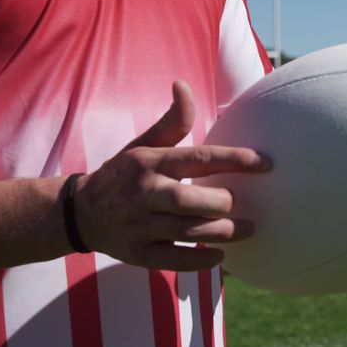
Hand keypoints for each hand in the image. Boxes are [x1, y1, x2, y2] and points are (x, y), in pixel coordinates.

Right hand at [73, 81, 269, 271]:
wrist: (80, 213)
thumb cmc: (124, 175)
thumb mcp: (143, 145)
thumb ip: (173, 121)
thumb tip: (183, 85)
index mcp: (150, 162)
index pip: (198, 158)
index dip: (235, 159)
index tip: (266, 163)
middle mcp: (144, 193)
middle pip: (189, 200)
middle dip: (223, 203)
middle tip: (243, 205)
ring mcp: (139, 226)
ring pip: (186, 232)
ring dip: (221, 233)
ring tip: (247, 230)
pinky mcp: (138, 254)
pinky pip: (173, 260)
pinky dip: (200, 260)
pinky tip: (219, 255)